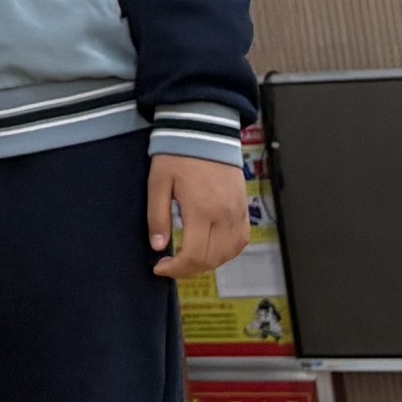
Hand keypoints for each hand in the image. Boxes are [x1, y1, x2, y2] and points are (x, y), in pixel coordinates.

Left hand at [149, 154, 250, 278]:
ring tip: (188, 259)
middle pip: (211, 259)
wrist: (206, 131)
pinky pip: (241, 240)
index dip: (176, 269)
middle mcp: (224, 215)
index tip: (160, 268)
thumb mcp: (158, 182)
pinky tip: (211, 250)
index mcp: (201, 210)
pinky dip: (227, 252)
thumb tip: (158, 246)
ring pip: (228, 253)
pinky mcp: (244, 208)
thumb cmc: (178, 154)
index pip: (194, 255)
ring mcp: (237, 212)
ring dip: (208, 263)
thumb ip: (158, 216)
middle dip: (189, 270)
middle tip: (171, 266)